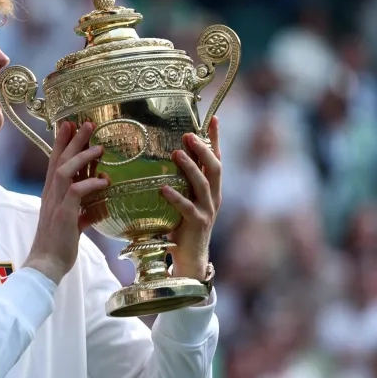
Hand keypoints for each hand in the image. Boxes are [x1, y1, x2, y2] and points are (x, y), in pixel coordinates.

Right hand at [24, 122, 108, 283]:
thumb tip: (100, 209)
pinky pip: (76, 192)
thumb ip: (85, 213)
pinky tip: (104, 181)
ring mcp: (55, 203)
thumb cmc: (59, 246)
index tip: (70, 125)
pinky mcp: (64, 215)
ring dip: (82, 157)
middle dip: (73, 140)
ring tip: (99, 147)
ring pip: (65, 170)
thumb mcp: (74, 224)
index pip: (55, 162)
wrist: (46, 264)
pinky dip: (91, 184)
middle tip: (86, 123)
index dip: (62, 143)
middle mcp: (51, 194)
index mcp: (52, 194)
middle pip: (59, 160)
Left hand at [161, 116, 221, 280]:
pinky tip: (163, 189)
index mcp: (211, 189)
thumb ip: (178, 183)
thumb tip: (159, 160)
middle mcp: (213, 197)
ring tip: (177, 153)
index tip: (213, 118)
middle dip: (204, 149)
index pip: (216, 159)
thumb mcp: (182, 201)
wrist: (190, 259)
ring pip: (204, 184)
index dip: (215, 139)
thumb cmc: (181, 228)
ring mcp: (208, 211)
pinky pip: (188, 208)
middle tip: (188, 134)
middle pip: (215, 167)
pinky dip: (176, 197)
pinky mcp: (197, 224)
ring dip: (191, 167)